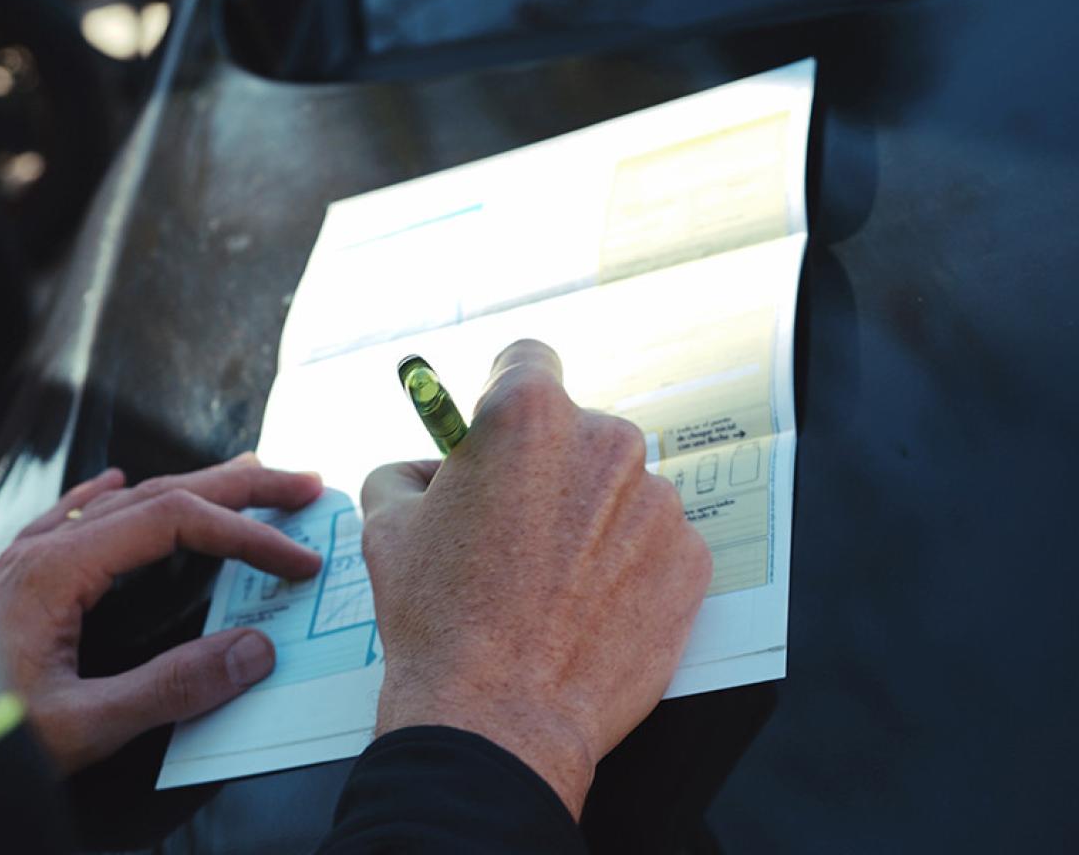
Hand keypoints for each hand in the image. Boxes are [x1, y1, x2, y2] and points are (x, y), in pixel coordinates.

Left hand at [0, 453, 323, 772]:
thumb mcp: (81, 727)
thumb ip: (169, 689)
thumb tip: (252, 651)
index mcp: (59, 569)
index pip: (175, 523)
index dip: (245, 534)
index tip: (297, 560)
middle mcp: (42, 548)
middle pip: (157, 493)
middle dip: (237, 486)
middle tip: (302, 486)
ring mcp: (24, 560)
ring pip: (122, 502)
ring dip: (189, 490)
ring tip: (243, 481)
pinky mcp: (11, 580)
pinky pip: (70, 516)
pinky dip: (113, 498)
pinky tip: (115, 486)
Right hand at [360, 339, 711, 815]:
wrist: (499, 717)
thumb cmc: (438, 618)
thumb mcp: (386, 525)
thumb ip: (408, 471)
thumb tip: (431, 470)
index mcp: (527, 414)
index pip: (527, 360)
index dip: (503, 395)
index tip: (498, 434)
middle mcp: (606, 441)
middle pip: (578, 432)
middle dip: (548, 469)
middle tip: (512, 531)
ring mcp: (658, 502)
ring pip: (620, 491)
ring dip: (591, 520)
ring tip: (548, 585)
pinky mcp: (692, 561)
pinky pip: (656, 544)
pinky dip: (628, 568)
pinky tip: (586, 611)